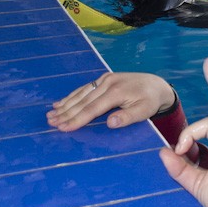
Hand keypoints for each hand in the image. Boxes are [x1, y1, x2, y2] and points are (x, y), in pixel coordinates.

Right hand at [47, 72, 175, 131]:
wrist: (156, 84)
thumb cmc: (150, 101)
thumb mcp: (145, 111)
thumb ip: (128, 117)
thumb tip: (109, 123)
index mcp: (117, 92)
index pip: (92, 108)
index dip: (77, 119)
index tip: (64, 127)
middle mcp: (108, 83)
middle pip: (83, 101)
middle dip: (66, 113)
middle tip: (51, 122)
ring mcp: (104, 79)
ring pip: (81, 93)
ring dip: (65, 104)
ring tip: (51, 114)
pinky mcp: (103, 78)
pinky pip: (84, 88)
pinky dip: (71, 96)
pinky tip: (60, 102)